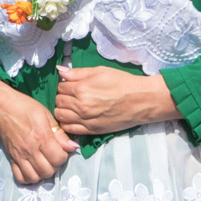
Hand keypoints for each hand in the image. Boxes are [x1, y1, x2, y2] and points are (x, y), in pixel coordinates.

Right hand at [0, 78, 77, 184]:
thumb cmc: (25, 108)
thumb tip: (73, 147)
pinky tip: (32, 169)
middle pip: (48, 171)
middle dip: (54, 165)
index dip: (64, 155)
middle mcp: (30, 149)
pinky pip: (20, 177)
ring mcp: (19, 155)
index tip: (61, 148)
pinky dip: (28, 177)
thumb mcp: (46, 115)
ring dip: (42, 173)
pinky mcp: (11, 158)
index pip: (59, 158)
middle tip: (52, 155)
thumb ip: (60, 134)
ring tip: (43, 163)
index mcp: (42, 137)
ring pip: (35, 177)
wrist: (1, 107)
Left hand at [54, 65, 180, 136]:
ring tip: (70, 106)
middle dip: (61, 97)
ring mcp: (86, 119)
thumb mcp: (100, 71)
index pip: (60, 87)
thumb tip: (59, 70)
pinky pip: (69, 129)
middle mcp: (81, 106)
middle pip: (58, 102)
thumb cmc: (122, 83)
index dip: (62, 85)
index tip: (68, 85)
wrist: (142, 100)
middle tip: (69, 95)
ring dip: (62, 110)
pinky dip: (66, 123)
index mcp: (81, 89)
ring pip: (60, 115)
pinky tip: (72, 118)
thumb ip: (77, 72)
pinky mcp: (92, 130)